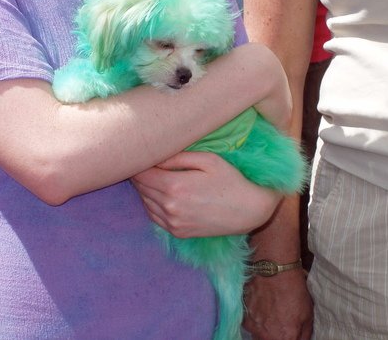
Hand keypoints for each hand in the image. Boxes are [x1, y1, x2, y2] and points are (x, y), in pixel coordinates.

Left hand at [131, 151, 282, 237]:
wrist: (249, 211)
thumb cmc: (231, 180)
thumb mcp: (208, 160)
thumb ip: (178, 157)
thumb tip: (155, 156)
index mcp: (174, 187)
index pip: (141, 174)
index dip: (138, 163)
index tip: (141, 154)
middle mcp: (170, 207)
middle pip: (141, 188)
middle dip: (140, 174)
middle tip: (144, 162)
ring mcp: (173, 223)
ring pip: (145, 203)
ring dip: (145, 190)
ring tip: (153, 176)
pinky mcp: (178, 232)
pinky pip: (154, 217)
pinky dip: (152, 205)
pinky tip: (161, 194)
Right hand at [243, 270, 312, 339]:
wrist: (274, 271)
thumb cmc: (293, 290)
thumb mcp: (308, 315)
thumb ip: (304, 335)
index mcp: (285, 338)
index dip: (290, 337)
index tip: (291, 331)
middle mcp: (267, 337)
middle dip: (277, 336)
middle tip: (281, 323)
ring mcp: (253, 328)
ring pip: (259, 336)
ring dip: (265, 331)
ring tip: (271, 314)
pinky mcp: (244, 317)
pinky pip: (251, 325)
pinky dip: (256, 321)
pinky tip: (262, 308)